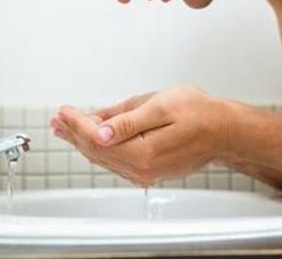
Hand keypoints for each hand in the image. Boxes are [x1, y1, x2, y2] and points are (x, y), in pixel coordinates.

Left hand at [50, 85, 231, 185]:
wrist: (225, 130)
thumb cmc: (198, 113)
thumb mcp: (160, 107)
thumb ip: (127, 121)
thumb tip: (99, 131)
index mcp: (142, 153)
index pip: (96, 139)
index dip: (76, 123)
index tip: (63, 111)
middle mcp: (141, 169)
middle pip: (96, 151)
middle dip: (73, 133)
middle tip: (57, 119)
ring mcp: (145, 173)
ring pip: (103, 157)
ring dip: (82, 141)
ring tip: (65, 128)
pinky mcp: (149, 170)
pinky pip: (115, 160)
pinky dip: (98, 148)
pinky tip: (91, 139)